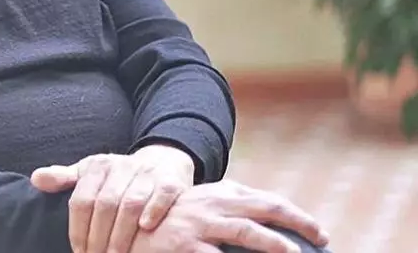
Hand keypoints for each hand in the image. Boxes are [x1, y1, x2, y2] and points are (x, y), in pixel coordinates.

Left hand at [30, 145, 194, 252]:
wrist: (162, 158)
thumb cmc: (119, 173)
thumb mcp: (90, 171)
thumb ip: (64, 178)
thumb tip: (36, 179)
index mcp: (97, 167)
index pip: (82, 200)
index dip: (78, 229)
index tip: (79, 251)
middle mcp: (121, 168)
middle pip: (105, 204)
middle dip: (99, 236)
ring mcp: (147, 174)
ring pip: (131, 202)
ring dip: (122, 232)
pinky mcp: (170, 181)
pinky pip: (163, 194)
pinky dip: (154, 210)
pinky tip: (146, 228)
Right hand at [129, 180, 329, 252]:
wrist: (118, 229)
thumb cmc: (158, 225)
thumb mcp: (192, 209)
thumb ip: (220, 209)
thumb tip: (255, 219)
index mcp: (214, 195)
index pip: (262, 200)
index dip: (292, 213)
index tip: (314, 231)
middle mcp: (209, 205)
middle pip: (264, 207)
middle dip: (299, 221)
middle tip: (322, 237)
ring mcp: (197, 225)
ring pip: (248, 232)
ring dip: (277, 244)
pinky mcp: (183, 245)